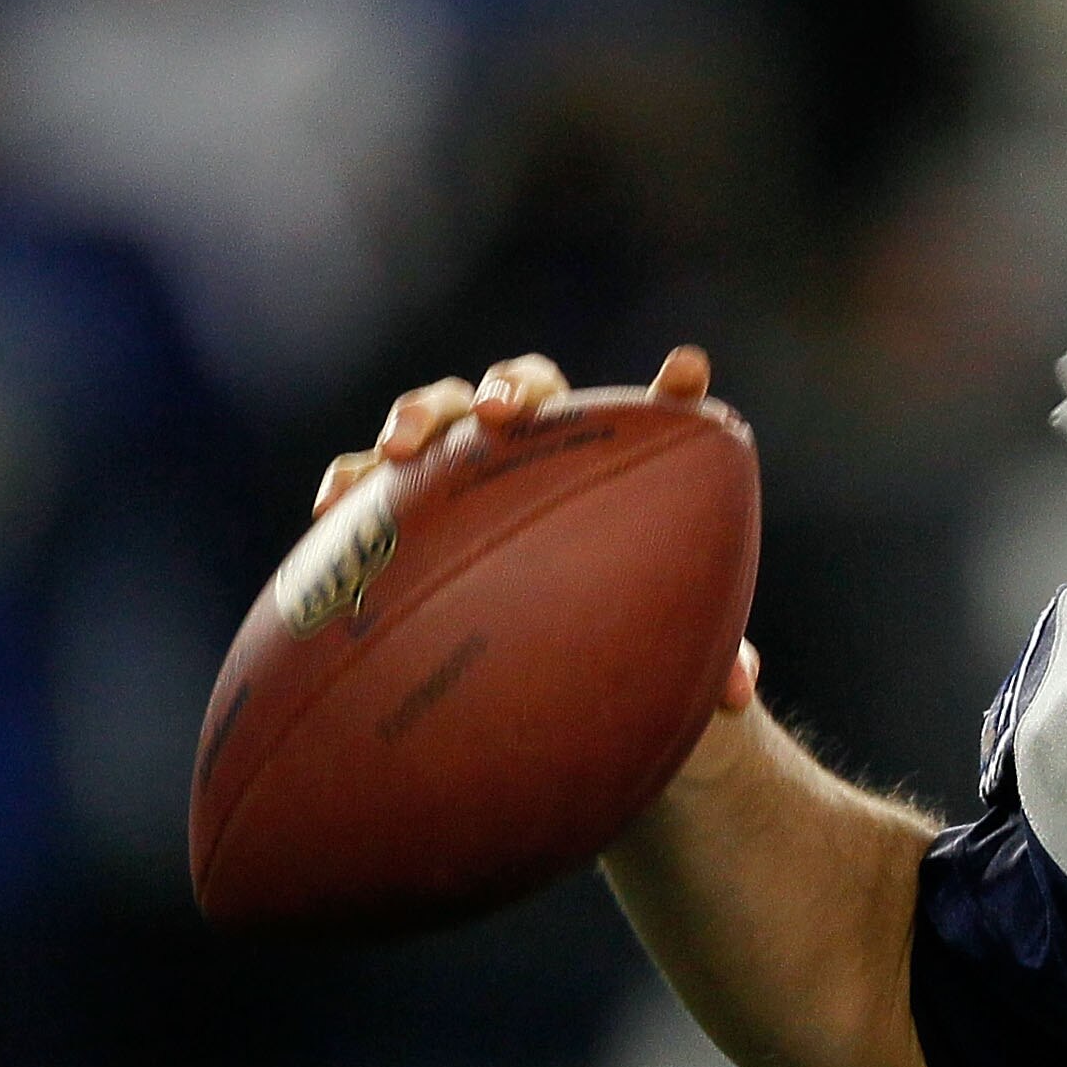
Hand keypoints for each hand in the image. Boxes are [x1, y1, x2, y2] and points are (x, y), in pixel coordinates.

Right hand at [319, 344, 758, 716]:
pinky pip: (364, 484)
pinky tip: (329, 513)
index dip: (674, 391)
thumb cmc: (614, 642)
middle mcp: (529, 452)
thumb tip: (737, 691)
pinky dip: (348, 485)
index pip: (652, 420)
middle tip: (499, 416)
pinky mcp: (394, 510)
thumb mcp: (663, 648)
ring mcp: (457, 472)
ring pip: (433, 417)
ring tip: (400, 451)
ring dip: (415, 420)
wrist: (535, 669)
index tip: (689, 374)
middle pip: (518, 391)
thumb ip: (706, 659)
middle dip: (506, 390)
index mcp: (605, 467)